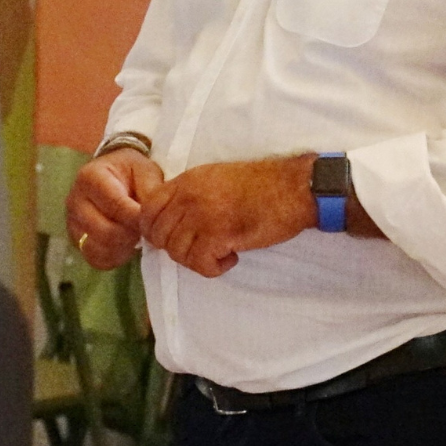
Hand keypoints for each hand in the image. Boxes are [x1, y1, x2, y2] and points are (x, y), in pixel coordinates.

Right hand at [64, 150, 164, 269]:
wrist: (115, 176)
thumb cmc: (133, 172)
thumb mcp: (146, 171)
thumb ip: (151, 191)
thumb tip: (153, 217)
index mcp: (90, 177)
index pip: (116, 205)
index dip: (138, 216)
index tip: (155, 220)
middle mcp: (75, 201)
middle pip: (105, 231)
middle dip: (133, 233)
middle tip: (149, 228)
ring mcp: (73, 223)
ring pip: (100, 248)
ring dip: (125, 246)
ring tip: (139, 233)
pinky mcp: (77, 240)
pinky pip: (96, 258)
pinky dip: (116, 256)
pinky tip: (128, 243)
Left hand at [140, 156, 317, 277]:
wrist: (298, 189)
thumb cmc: (266, 185)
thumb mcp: (219, 177)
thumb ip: (191, 193)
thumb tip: (171, 220)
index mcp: (188, 180)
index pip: (148, 209)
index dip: (155, 229)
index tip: (174, 236)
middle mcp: (190, 196)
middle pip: (159, 235)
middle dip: (177, 248)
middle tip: (202, 248)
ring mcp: (203, 215)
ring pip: (177, 253)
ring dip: (198, 259)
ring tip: (222, 252)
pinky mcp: (220, 235)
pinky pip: (200, 264)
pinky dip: (215, 268)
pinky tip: (232, 257)